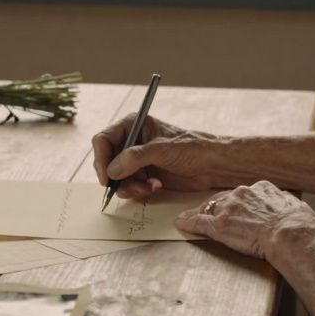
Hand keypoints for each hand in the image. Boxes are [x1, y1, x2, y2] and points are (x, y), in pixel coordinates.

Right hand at [92, 113, 220, 199]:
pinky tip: (155, 187)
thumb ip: (135, 157)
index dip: (101, 158)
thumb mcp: (162, 149)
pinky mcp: (144, 175)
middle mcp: (132, 142)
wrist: (213, 166)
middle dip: (114, 176)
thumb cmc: (193, 148)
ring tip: (146, 187)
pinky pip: (129, 186)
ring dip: (128, 186)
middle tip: (122, 187)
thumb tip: (112, 170)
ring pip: (116, 177)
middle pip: (107, 160)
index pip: (104, 139)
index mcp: (134, 125)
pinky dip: (138, 190)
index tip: (106, 176)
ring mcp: (137, 160)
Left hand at [175, 181, 314, 259]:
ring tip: (188, 217)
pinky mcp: (219, 225)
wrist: (291, 234)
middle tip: (206, 210)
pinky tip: (181, 224)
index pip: (242, 193)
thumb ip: (284, 203)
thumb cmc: (299, 225)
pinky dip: (189, 222)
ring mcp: (229, 208)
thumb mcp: (294, 207)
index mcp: (261, 188)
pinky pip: (199, 221)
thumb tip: (287, 204)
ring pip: (208, 208)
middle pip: (222, 198)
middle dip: (214, 206)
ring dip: (198, 213)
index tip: (232, 206)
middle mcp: (242, 193)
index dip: (235, 201)